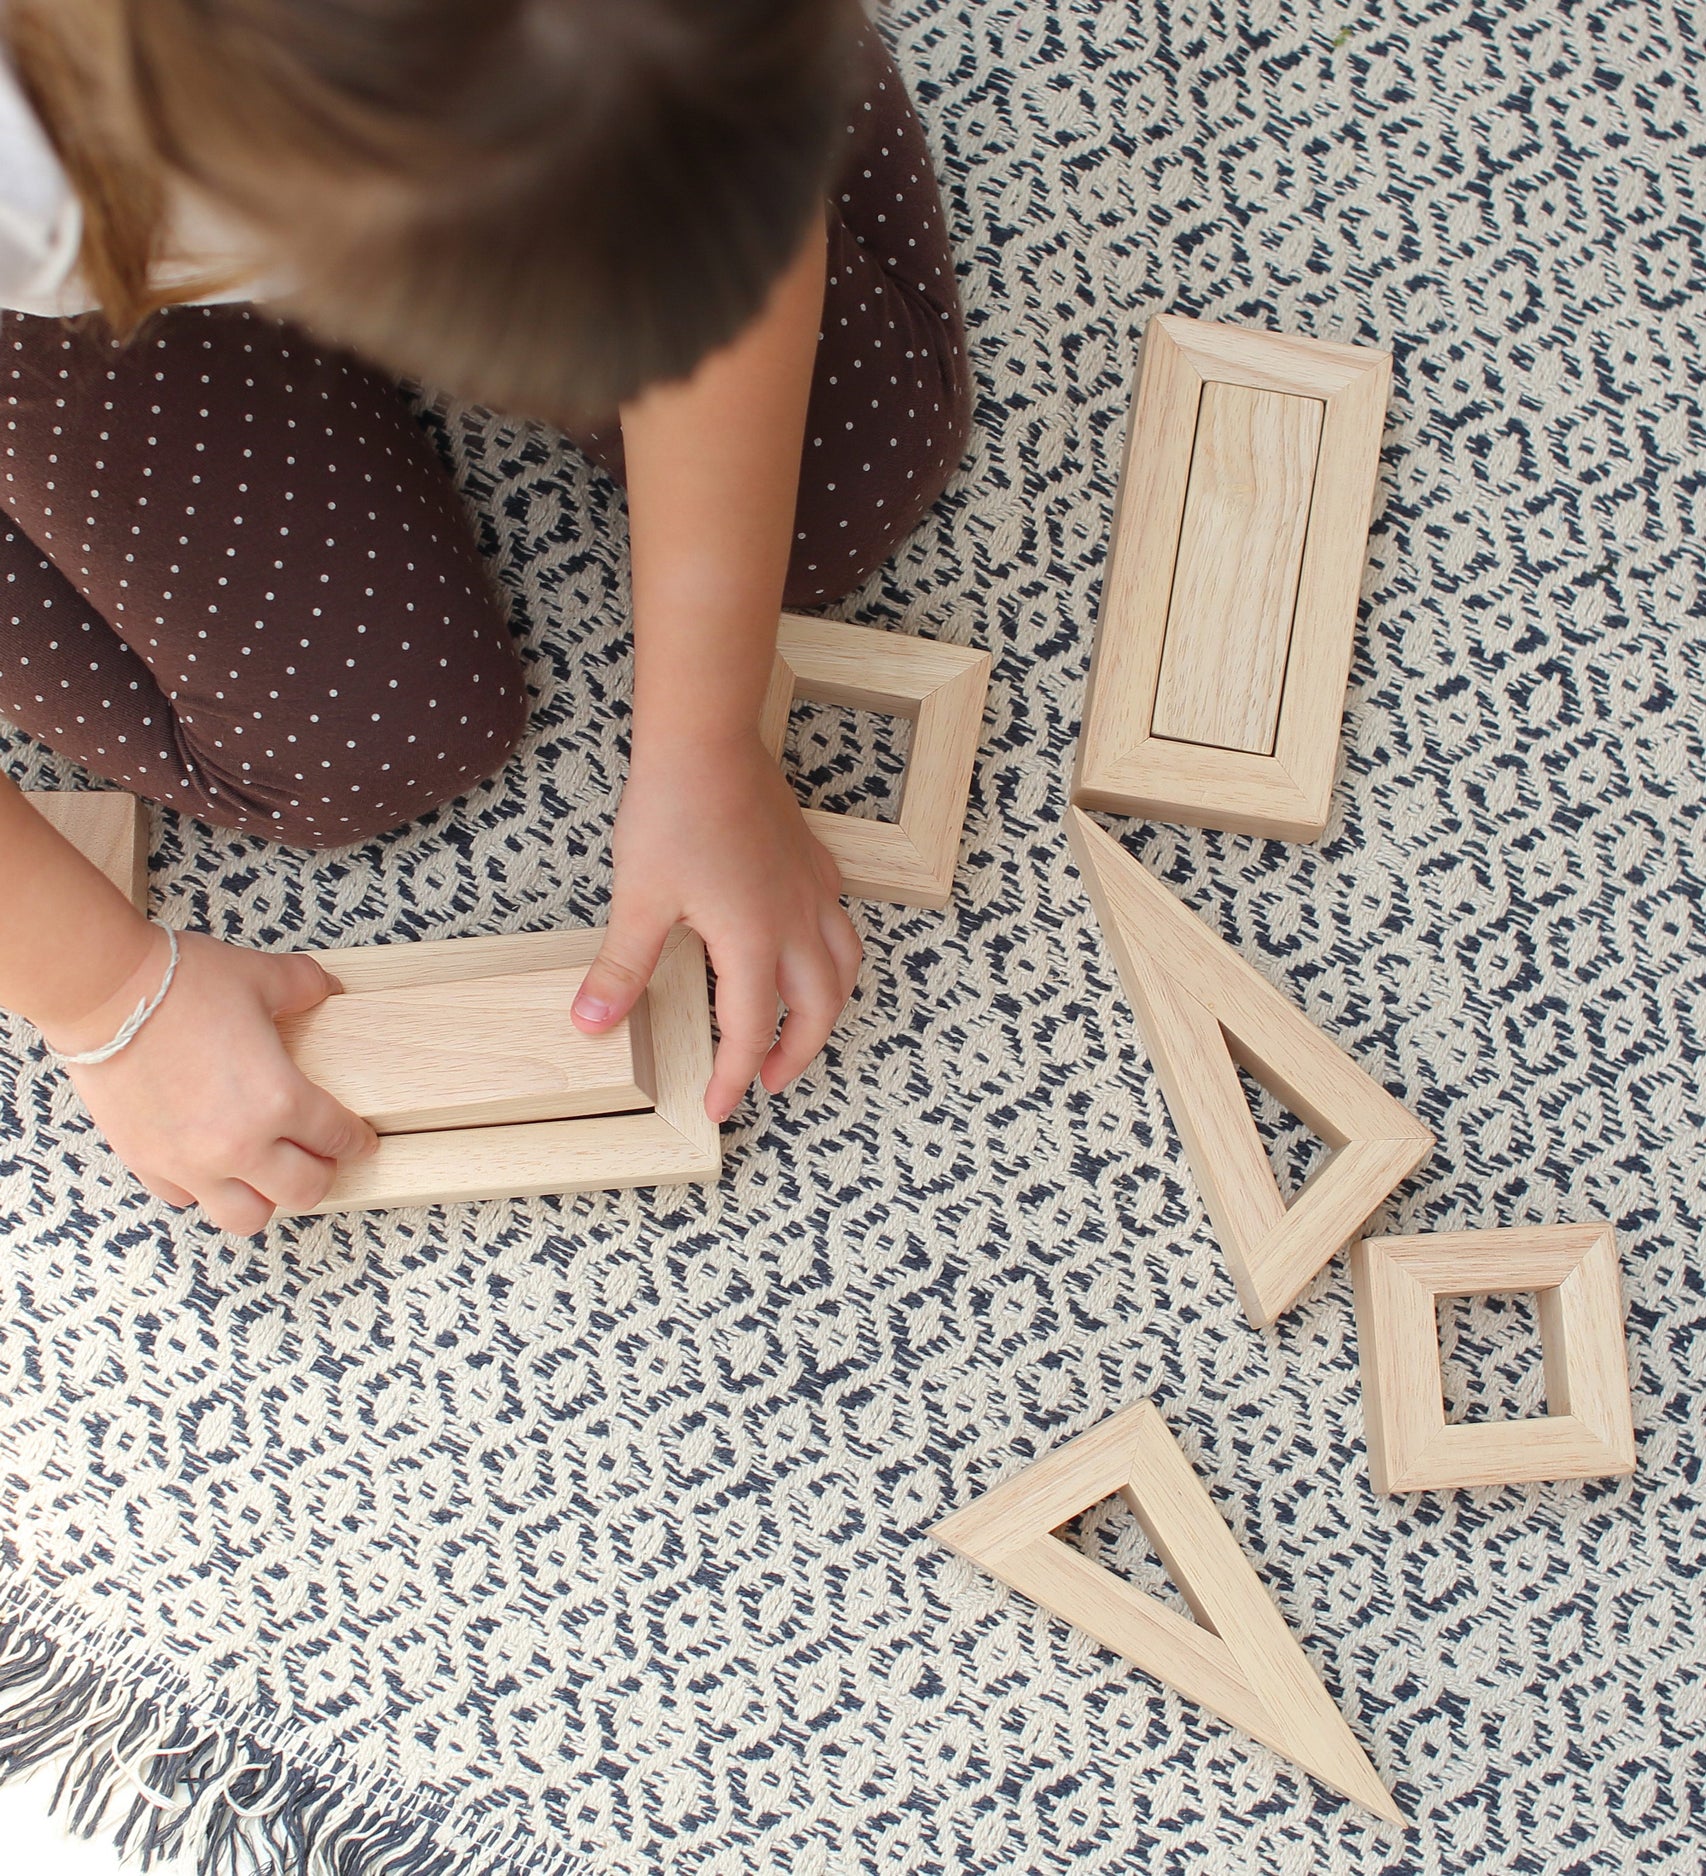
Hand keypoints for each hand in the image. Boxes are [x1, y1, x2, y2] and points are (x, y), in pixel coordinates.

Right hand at [46, 931, 378, 1234]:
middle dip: (322, 1174)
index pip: (338, 1137)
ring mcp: (190, 1162)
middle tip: (321, 1157)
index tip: (359, 1141)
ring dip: (266, 1198)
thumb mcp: (262, 976)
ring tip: (268, 1173)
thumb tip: (327, 990)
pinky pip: (188, 1200)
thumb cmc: (178, 984)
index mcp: (280, 1100)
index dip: (356, 1140)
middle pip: (304, 1191)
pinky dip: (206, 1189)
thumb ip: (306, 987)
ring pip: (246, 1216)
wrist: (103, 991)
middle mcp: (240, 1144)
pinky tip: (212, 1165)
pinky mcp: (147, 1163)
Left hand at [573, 731, 861, 1120]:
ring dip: (826, 1009)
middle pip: (817, 1010)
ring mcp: (811, 889)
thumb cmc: (674, 812)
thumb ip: (622, 969)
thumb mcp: (639, 898)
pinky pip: (839, 921)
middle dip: (796, 1055)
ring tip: (802, 1027)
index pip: (747, 1032)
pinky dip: (833, 951)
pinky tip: (808, 946)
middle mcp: (796, 922)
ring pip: (842, 967)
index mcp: (753, 943)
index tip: (718, 1108)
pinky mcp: (812, 860)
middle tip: (768, 1081)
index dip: (733, 1078)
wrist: (707, 740)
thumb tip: (591, 1023)